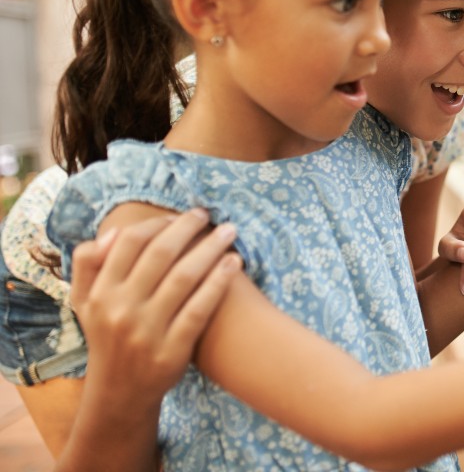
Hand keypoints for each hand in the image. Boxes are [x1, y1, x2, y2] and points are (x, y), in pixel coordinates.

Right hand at [70, 208, 241, 402]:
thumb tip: (114, 232)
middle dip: (187, 227)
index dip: (157, 223)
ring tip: (229, 232)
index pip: (130, 243)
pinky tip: (234, 263)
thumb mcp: (84, 303)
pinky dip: (219, 282)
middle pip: (161, 253)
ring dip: (210, 248)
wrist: (120, 393)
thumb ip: (88, 264)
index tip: (178, 216)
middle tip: (208, 214)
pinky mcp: (172, 350)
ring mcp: (147, 331)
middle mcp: (122, 310)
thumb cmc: (108, 337)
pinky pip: (200, 308)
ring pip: (184, 277)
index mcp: (101, 294)